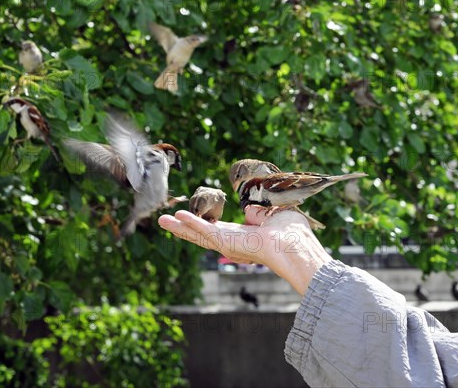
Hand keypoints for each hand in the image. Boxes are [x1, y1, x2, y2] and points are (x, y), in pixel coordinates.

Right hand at [158, 206, 331, 294]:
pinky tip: (177, 217)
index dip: (203, 224)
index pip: (218, 230)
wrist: (295, 245)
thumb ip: (259, 213)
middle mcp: (233, 242)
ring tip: (162, 220)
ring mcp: (228, 244)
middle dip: (183, 228)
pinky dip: (191, 223)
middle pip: (201, 234)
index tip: (189, 219)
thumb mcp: (273, 215)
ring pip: (198, 235)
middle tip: (164, 220)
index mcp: (243, 236)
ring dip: (180, 227)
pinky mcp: (227, 242)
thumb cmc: (291, 232)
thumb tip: (249, 211)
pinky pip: (205, 231)